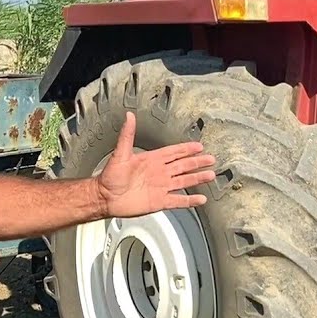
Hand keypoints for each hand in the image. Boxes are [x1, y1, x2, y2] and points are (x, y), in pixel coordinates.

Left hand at [97, 112, 216, 217]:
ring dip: (197, 178)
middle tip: (211, 159)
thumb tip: (129, 116)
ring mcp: (161, 187)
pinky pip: (178, 201)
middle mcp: (159, 173)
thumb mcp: (120, 153)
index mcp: (152, 160)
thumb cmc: (110, 176)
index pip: (174, 152)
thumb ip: (127, 135)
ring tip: (211, 175)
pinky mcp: (159, 201)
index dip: (186, 149)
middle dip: (197, 162)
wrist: (105, 197)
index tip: (199, 146)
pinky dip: (190, 200)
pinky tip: (200, 199)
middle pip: (183, 166)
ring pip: (184, 182)